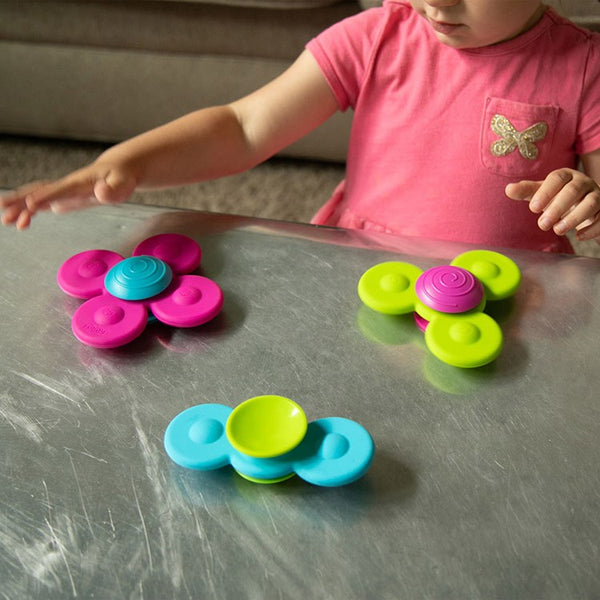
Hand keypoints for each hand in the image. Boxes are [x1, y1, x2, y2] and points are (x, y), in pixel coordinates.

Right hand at [0, 163, 136, 229]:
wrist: (117, 170)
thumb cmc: (121, 177)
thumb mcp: (123, 183)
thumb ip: (113, 190)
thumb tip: (101, 193)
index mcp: (80, 182)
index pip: (61, 189)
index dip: (46, 195)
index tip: (30, 203)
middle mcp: (67, 186)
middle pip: (40, 191)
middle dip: (22, 200)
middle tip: (4, 210)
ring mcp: (63, 192)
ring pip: (36, 197)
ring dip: (19, 208)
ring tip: (4, 220)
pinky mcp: (63, 198)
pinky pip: (43, 204)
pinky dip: (30, 213)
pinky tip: (21, 223)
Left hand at [506, 168, 599, 243]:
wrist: (581, 205)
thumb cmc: (557, 197)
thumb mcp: (540, 194)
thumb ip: (526, 191)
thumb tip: (508, 189)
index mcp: (566, 176)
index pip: (557, 178)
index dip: (545, 192)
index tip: (532, 209)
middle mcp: (583, 183)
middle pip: (573, 191)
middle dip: (557, 208)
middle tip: (542, 224)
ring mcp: (597, 195)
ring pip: (591, 203)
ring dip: (573, 218)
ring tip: (557, 231)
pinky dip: (592, 228)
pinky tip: (578, 236)